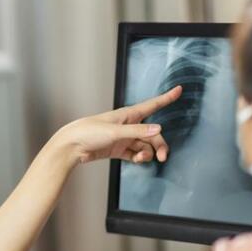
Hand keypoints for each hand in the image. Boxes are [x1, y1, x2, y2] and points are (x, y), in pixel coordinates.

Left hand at [53, 86, 181, 165]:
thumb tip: (158, 129)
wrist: (72, 146)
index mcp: (128, 115)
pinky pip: (136, 153)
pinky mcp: (118, 149)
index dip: (166, 98)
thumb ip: (137, 132)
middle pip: (152, 134)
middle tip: (162, 157)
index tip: (179, 90)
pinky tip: (138, 160)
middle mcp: (128, 125)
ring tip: (141, 159)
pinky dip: (139, 157)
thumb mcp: (115, 131)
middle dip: (159, 145)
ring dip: (147, 153)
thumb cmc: (89, 132)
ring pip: (145, 145)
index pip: (152, 105)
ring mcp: (124, 138)